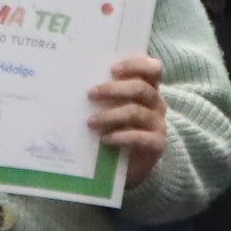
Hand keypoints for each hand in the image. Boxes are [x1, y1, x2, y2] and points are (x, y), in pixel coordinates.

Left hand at [86, 53, 168, 187]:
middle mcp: (156, 104)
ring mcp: (158, 124)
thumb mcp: (113, 108)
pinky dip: (121, 137)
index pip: (153, 69)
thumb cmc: (117, 129)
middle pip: (141, 89)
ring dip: (110, 115)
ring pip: (137, 112)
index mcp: (148, 90)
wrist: (131, 165)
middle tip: (91, 94)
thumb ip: (104, 96)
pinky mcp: (157, 144)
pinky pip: (140, 137)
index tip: (112, 70)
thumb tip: (72, 85)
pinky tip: (105, 139)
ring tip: (90, 122)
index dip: (136, 65)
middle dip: (114, 89)